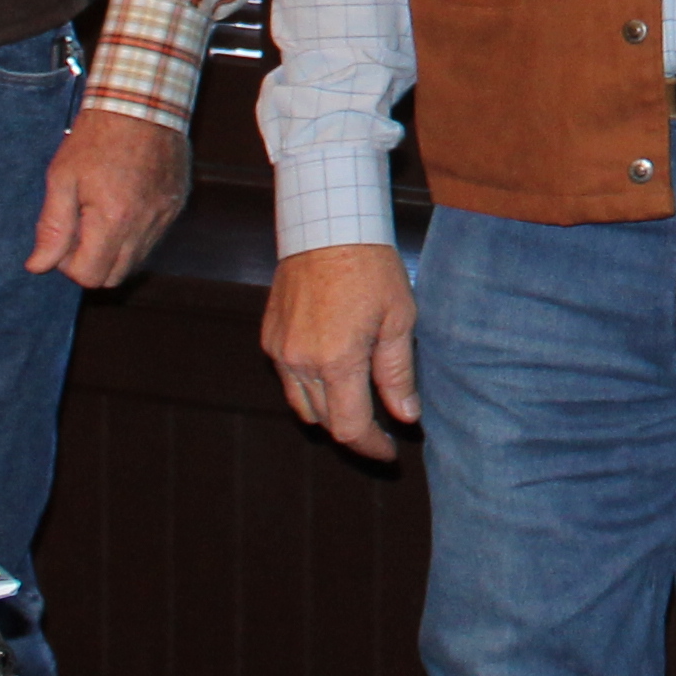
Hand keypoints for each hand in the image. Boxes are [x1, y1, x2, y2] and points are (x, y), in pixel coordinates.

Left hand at [24, 111, 192, 287]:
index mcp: (113, 220)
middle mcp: (145, 225)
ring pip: (136, 261)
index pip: (89, 276)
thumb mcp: (62, 178)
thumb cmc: (96, 138)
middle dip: (92, 262)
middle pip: (115, 277)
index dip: (69, 264)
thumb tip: (38, 266)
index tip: (65, 235)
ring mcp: (165, 216)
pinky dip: (135, 234)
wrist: (142, 102)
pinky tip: (123, 204)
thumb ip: (52, 227)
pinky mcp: (176, 205)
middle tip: (80, 227)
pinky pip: (153, 238)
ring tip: (101, 213)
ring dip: (114, 250)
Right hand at [260, 243, 422, 458]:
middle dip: (354, 431)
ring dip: (329, 412)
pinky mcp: (269, 337)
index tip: (390, 450)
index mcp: (336, 361)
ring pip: (302, 404)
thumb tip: (405, 416)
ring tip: (358, 404)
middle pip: (325, 422)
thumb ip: (398, 373)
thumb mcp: (399, 318)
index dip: (372, 447)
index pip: (351, 428)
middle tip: (382, 428)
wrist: (326, 224)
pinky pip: (289, 378)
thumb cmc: (370, 266)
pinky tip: (333, 373)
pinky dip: (310, 387)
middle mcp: (300, 363)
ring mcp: (279, 350)